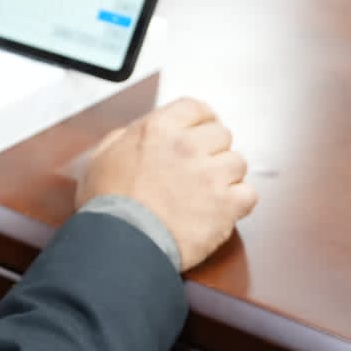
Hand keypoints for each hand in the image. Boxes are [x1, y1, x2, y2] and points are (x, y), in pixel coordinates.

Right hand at [77, 97, 257, 270]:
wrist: (121, 242)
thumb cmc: (107, 205)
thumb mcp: (102, 157)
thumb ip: (124, 139)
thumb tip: (136, 135)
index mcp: (158, 129)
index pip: (196, 108)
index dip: (202, 119)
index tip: (202, 130)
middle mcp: (188, 146)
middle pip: (222, 134)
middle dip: (213, 150)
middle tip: (201, 167)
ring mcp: (210, 175)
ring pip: (238, 163)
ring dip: (226, 176)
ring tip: (207, 192)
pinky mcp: (225, 205)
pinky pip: (248, 194)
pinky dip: (238, 202)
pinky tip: (221, 209)